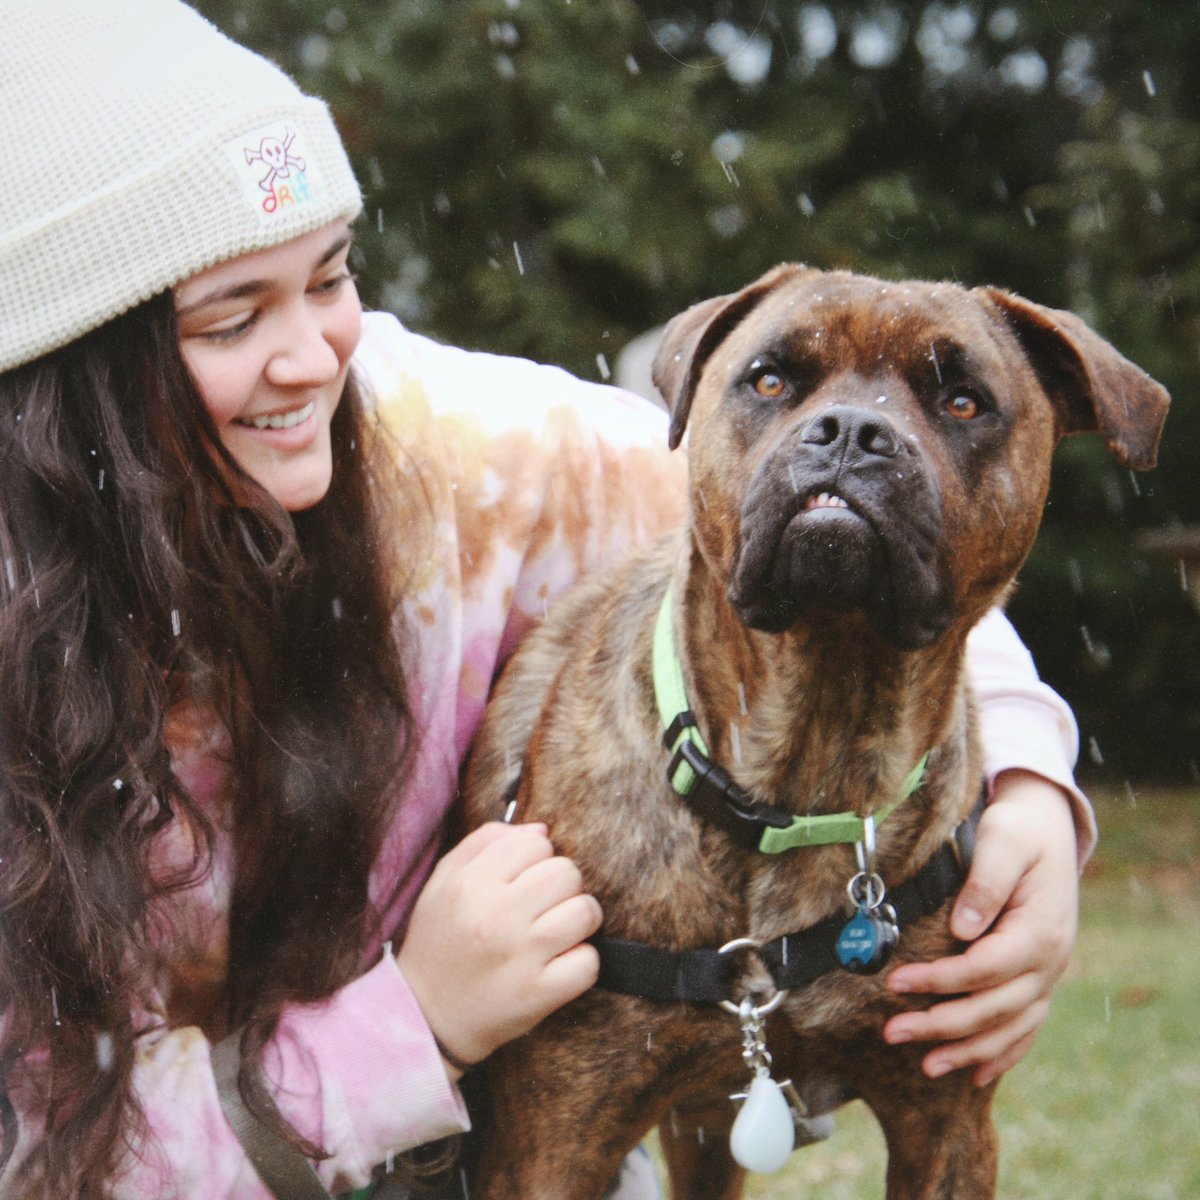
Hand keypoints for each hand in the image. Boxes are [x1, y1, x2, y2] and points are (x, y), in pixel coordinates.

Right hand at [397, 822, 601, 1072]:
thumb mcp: (444, 881)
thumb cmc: (439, 941)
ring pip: (586, 911)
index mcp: (470, 884)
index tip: (522, 880)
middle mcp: (496, 916)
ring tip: (556, 930)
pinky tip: (558, 963)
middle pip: (567, 872)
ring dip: (578, 919)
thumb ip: (486, 841)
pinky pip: (589, 962)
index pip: (536, 843)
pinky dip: (580, 961)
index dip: (535, 858)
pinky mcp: (539, 994)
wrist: (427, 1017)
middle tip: (542, 906)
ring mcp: (521, 956)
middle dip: (561, 886)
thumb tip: (542, 830)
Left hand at [883, 770, 1079, 1085]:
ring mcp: (1048, 976)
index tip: (895, 982)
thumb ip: (985, 882)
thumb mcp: (1003, 841)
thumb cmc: (1018, 832)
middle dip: (942, 1025)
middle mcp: (1050, 962)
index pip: (986, 968)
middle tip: (892, 1033)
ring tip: (925, 1066)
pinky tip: (974, 1075)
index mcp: (1040, 930)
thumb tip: (962, 929)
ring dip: (968, 1051)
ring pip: (1010, 1027)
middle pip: (994, 1007)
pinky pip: (1025, 1027)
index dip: (940, 980)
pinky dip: (1001, 1053)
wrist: (1048, 828)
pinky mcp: (1039, 980)